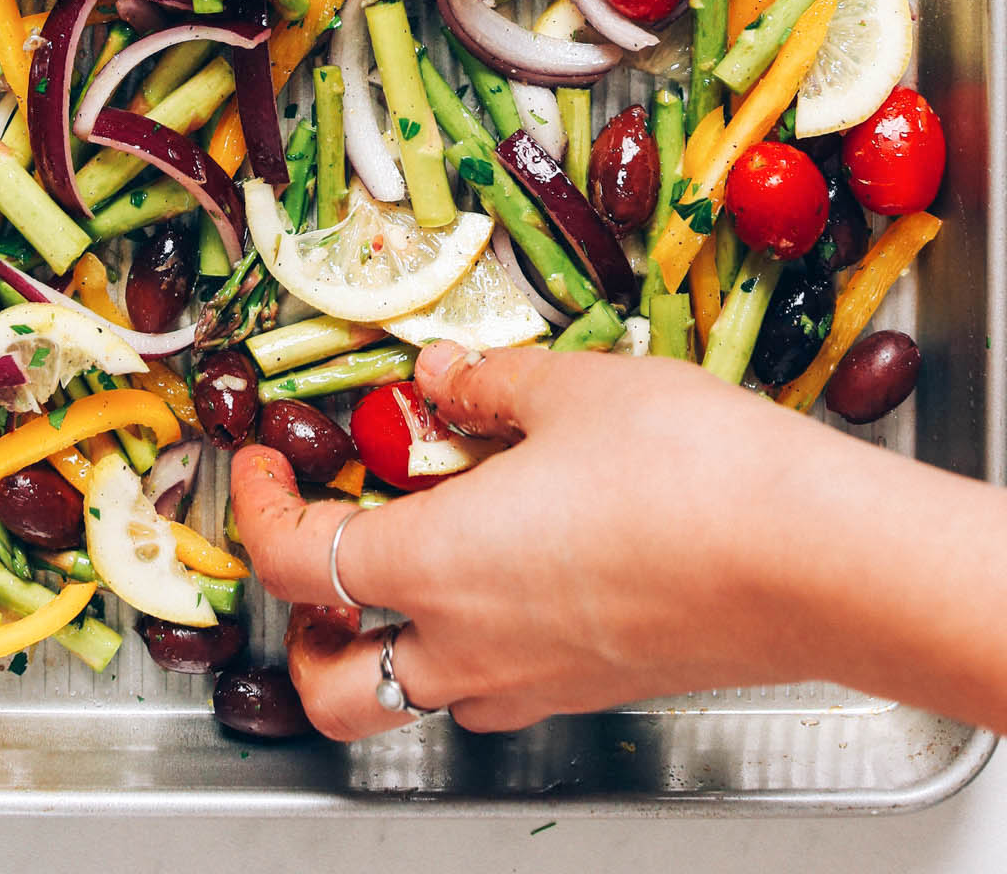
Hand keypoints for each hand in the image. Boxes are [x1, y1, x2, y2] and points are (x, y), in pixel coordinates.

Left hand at [231, 339, 1006, 740]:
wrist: (814, 558)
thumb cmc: (692, 472)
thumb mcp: (570, 388)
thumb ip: (486, 385)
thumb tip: (442, 375)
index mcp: (435, 566)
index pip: (296, 562)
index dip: (256, 507)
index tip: (256, 459)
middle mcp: (467, 648)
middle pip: (330, 681)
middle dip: (300, 622)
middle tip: (315, 541)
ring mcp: (530, 683)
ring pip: (409, 694)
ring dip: (380, 638)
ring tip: (405, 555)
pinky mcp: (589, 688)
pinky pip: (489, 688)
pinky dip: (462, 639)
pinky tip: (502, 566)